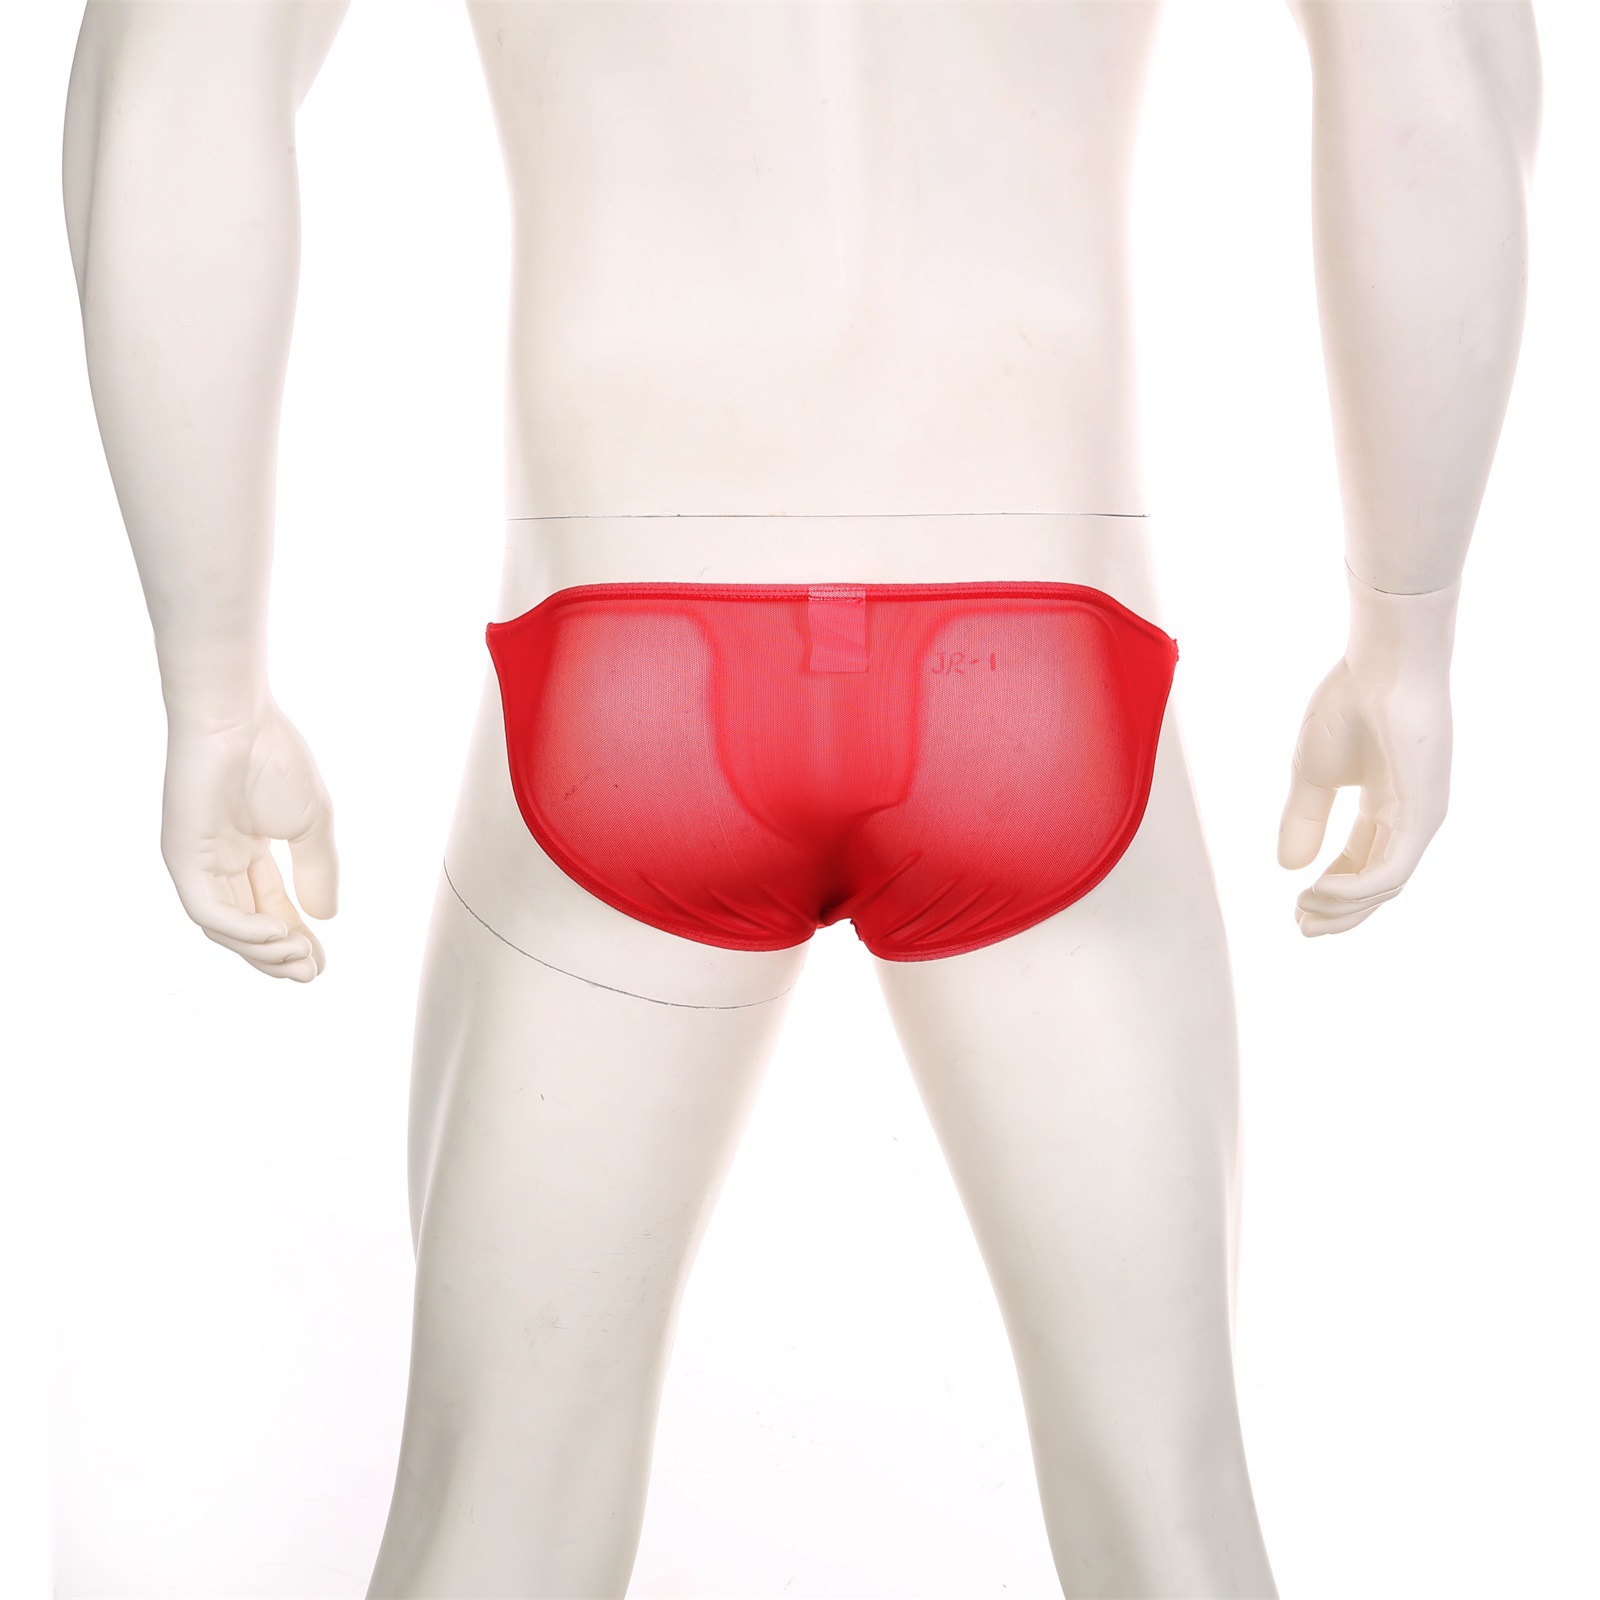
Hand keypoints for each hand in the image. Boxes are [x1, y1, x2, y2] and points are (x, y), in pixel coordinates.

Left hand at [160, 699, 337, 979]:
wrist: (238, 720)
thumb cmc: (275, 759)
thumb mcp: (311, 824)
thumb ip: (318, 871)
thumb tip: (326, 918)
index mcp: (248, 850)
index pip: (270, 908)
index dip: (297, 938)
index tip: (324, 963)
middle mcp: (219, 862)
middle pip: (246, 926)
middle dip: (280, 957)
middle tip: (312, 974)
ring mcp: (197, 862)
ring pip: (225, 928)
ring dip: (263, 952)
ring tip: (300, 959)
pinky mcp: (182, 859)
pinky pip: (208, 910)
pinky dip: (243, 930)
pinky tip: (280, 934)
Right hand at [1277, 576, 1457, 935]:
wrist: (1382, 667)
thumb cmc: (1350, 706)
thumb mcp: (1312, 773)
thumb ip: (1303, 819)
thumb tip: (1289, 868)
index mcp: (1385, 805)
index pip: (1361, 863)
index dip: (1328, 891)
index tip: (1296, 908)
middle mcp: (1409, 818)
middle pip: (1376, 884)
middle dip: (1338, 912)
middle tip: (1302, 928)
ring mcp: (1420, 819)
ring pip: (1385, 886)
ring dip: (1342, 907)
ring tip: (1305, 911)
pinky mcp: (1423, 816)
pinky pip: (1391, 871)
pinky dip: (1354, 890)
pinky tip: (1320, 891)